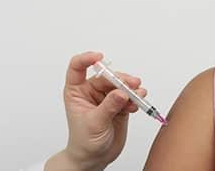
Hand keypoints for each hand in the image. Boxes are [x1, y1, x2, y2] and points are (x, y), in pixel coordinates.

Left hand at [46, 52, 145, 170]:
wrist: (94, 158)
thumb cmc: (84, 141)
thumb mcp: (94, 123)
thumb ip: (108, 106)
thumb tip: (121, 92)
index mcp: (76, 92)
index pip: (77, 68)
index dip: (87, 59)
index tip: (99, 57)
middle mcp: (91, 92)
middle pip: (106, 77)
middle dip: (120, 80)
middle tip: (132, 84)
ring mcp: (106, 98)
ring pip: (120, 85)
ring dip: (131, 88)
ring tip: (138, 94)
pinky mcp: (119, 106)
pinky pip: (129, 96)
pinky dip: (135, 98)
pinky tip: (137, 103)